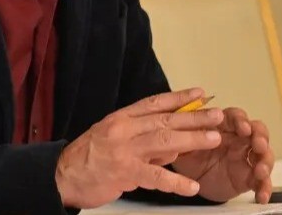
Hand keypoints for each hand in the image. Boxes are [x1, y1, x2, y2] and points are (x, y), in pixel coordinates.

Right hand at [55, 88, 225, 208]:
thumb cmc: (90, 158)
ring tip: (214, 139)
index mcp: (121, 118)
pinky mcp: (123, 172)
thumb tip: (176, 138)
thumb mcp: (115, 139)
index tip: (201, 94)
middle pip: (165, 119)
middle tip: (218, 116)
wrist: (63, 176)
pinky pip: (155, 177)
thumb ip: (145, 138)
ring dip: (192, 139)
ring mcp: (123, 150)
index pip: (155, 103)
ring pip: (164, 140)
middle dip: (194, 117)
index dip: (180, 98)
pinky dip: (175, 182)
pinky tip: (192, 187)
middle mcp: (123, 129)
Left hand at [170, 107, 274, 203]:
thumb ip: (189, 135)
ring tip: (261, 171)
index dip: (242, 121)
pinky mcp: (249, 178)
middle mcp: (239, 140)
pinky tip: (262, 196)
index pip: (236, 117)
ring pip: (264, 156)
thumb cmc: (187, 155)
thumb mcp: (183, 144)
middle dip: (261, 138)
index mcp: (224, 126)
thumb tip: (195, 127)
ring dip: (266, 162)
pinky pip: (261, 182)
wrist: (188, 182)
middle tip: (259, 146)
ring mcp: (246, 158)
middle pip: (258, 133)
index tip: (243, 128)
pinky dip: (264, 188)